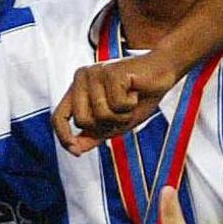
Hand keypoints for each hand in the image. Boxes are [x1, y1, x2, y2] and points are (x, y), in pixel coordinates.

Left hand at [52, 53, 177, 155]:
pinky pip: (117, 105)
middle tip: (123, 111)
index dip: (64, 137)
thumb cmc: (139, 96)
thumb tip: (75, 150)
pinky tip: (135, 91)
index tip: (76, 152)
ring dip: (122, 115)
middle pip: (82, 121)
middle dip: (107, 125)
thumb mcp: (115, 122)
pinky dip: (131, 105)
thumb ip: (94, 134)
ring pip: (100, 114)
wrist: (164, 71)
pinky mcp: (110, 71)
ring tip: (130, 100)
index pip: (58, 117)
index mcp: (77, 89)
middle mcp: (81, 78)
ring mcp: (94, 73)